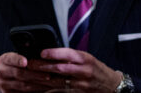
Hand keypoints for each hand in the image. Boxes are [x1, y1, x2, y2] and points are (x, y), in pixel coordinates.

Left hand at [0, 49, 121, 92]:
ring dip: (42, 77)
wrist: (111, 85)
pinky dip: (48, 88)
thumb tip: (47, 52)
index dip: (54, 53)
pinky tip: (37, 86)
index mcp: (85, 59)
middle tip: (28, 63)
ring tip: (29, 74)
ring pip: (58, 80)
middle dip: (43, 66)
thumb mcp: (85, 57)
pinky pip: (60, 90)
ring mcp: (81, 84)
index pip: (68, 54)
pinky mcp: (77, 92)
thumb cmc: (96, 68)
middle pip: (60, 68)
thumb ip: (69, 55)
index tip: (41, 52)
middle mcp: (84, 71)